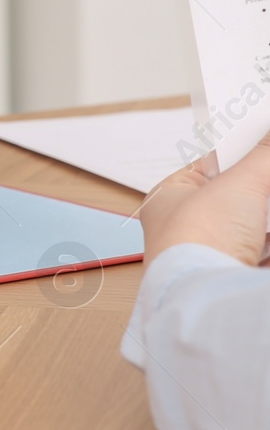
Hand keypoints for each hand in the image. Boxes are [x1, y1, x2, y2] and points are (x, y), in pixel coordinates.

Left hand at [140, 137, 269, 266]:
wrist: (207, 299)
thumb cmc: (198, 238)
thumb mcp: (238, 181)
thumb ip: (264, 154)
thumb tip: (269, 133)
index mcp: (170, 196)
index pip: (211, 162)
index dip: (243, 146)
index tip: (263, 131)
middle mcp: (189, 224)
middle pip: (240, 192)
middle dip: (263, 179)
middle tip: (269, 165)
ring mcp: (216, 251)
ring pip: (255, 220)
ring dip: (266, 205)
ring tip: (268, 199)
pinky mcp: (240, 273)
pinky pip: (263, 245)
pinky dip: (269, 237)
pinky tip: (269, 235)